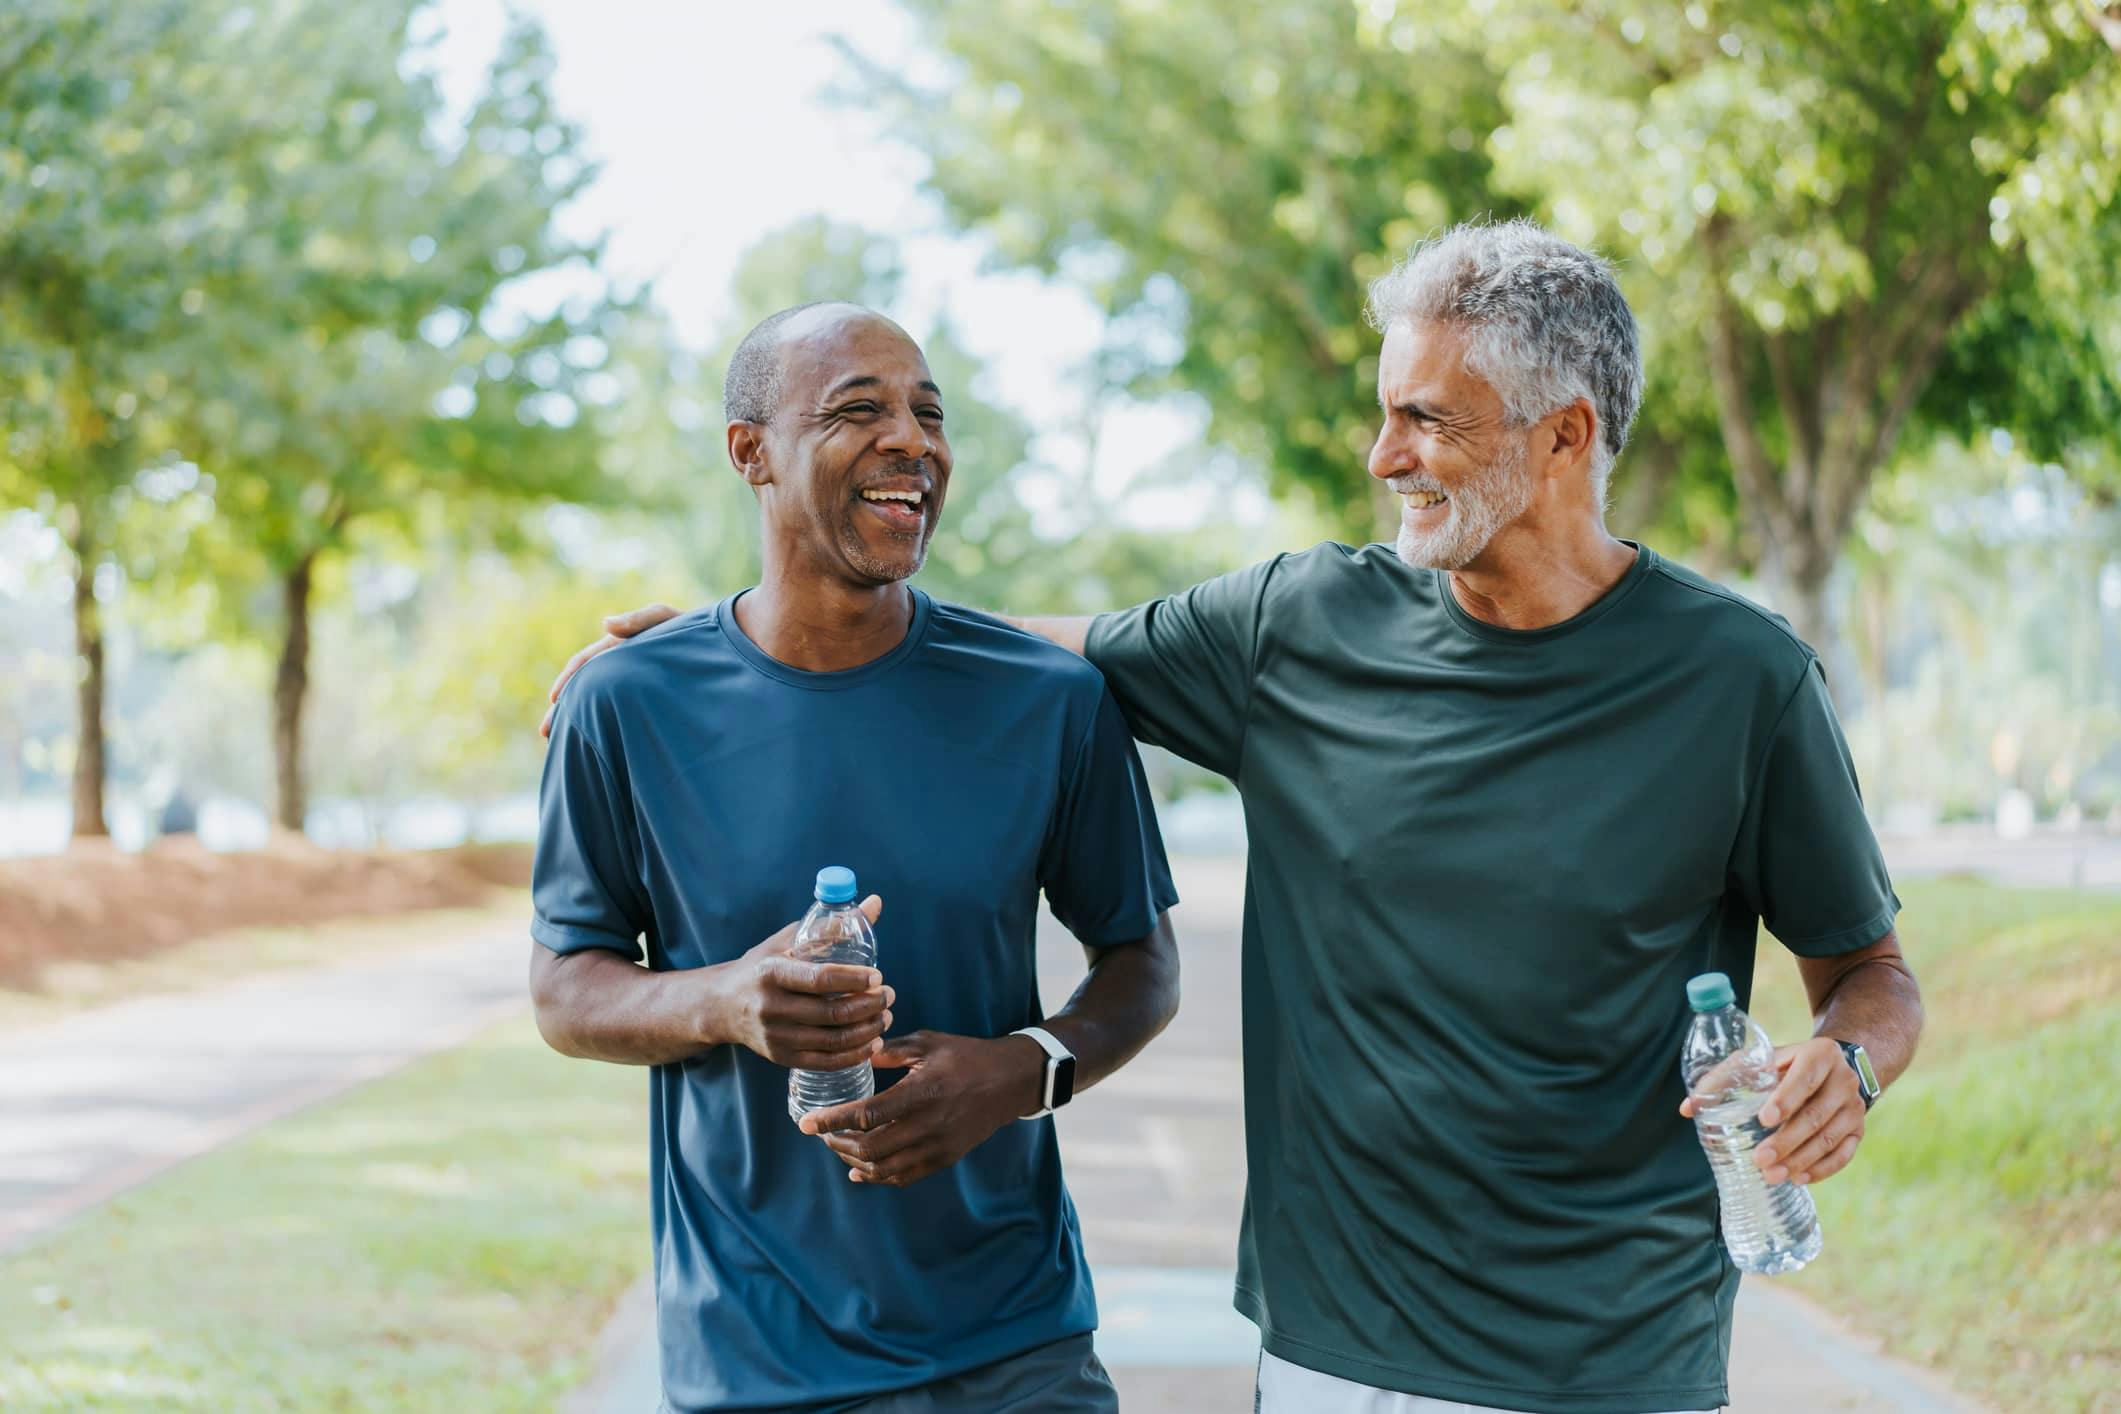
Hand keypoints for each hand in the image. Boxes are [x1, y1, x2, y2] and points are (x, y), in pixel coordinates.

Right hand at [540, 603, 683, 738]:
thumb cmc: (694, 631)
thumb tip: (605, 624)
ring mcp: (629, 686)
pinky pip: (617, 716)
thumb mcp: (667, 620)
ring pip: (596, 705)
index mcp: (618, 648)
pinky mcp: (644, 703)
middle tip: (546, 733)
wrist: (719, 649)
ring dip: (578, 721)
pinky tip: (597, 748)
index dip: (568, 680)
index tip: (554, 700)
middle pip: (583, 689)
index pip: (585, 663)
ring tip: (562, 745)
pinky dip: (603, 727)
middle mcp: (618, 668)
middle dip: (563, 710)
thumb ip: (640, 620)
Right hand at [707, 895, 894, 1069]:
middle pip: (831, 1013)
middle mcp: (771, 1007)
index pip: (819, 979)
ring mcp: (775, 1036)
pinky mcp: (781, 1057)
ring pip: (833, 1040)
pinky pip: (825, 1062)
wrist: (722, 1004)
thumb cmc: (762, 966)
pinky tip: (873, 1042)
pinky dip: (854, 1055)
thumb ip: (832, 925)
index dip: (854, 979)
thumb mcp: (789, 939)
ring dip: (868, 1030)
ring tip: (885, 1016)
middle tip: (889, 995)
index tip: (878, 977)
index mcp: (772, 973)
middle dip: (869, 1005)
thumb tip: (875, 902)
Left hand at [796, 1030, 1044, 1186]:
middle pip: (869, 1148)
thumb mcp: (928, 1043)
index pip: (866, 1115)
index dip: (831, 1121)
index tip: (805, 1124)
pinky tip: (859, 1170)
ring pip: (884, 1168)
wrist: (1010, 1082)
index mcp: (922, 1092)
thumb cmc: (966, 1056)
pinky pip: (904, 1176)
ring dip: (853, 1161)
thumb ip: (890, 1052)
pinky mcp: (945, 1158)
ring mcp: (938, 1146)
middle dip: (836, 1143)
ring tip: (837, 1147)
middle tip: (821, 1132)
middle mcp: (929, 1125)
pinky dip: (877, 1176)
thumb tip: (856, 1054)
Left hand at [1679, 1036, 1866, 1184]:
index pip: (1804, 1079)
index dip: (1785, 1100)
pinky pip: (1844, 1154)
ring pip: (1829, 1138)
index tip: (1764, 1120)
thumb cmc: (1784, 1064)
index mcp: (1819, 1054)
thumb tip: (1688, 1108)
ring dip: (1801, 1160)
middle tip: (1760, 1160)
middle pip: (1816, 1115)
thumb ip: (1724, 1079)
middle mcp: (1843, 1079)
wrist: (1833, 1067)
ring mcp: (1854, 1107)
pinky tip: (1799, 1178)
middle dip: (1787, 1141)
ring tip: (1772, 1175)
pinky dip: (1823, 1169)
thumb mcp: (1759, 1060)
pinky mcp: (1859, 1129)